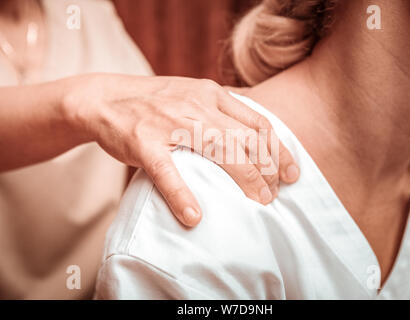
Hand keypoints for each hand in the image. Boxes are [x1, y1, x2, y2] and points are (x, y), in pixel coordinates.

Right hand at [62, 73, 299, 226]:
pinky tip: (195, 217)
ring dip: (243, 179)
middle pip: (245, 139)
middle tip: (274, 195)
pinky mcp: (144, 142)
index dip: (278, 150)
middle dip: (267, 170)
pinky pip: (167, 172)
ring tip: (257, 203)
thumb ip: (222, 109)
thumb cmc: (155, 102)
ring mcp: (170, 123)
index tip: (291, 173)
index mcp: (212, 94)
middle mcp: (196, 105)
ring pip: (218, 151)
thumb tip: (254, 134)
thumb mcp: (194, 94)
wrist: (105, 98)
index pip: (257, 122)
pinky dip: (182, 196)